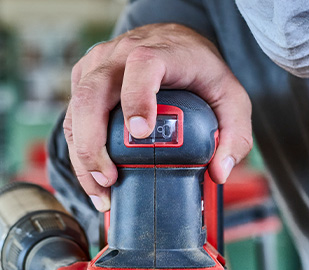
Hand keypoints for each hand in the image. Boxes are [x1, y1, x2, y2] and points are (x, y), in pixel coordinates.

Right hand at [64, 23, 252, 210]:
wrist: (173, 40)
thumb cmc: (199, 68)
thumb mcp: (231, 97)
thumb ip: (236, 133)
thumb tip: (220, 172)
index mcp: (159, 52)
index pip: (141, 66)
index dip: (137, 98)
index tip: (141, 132)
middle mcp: (119, 56)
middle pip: (92, 95)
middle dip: (93, 144)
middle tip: (110, 179)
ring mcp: (96, 67)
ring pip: (75, 111)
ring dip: (81, 156)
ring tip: (100, 191)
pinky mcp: (83, 80)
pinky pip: (72, 118)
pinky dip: (78, 152)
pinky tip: (93, 179)